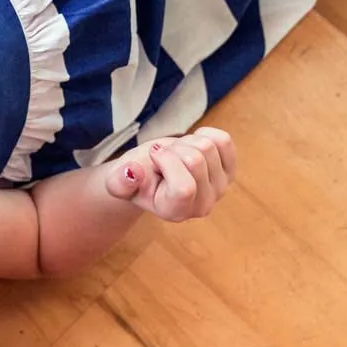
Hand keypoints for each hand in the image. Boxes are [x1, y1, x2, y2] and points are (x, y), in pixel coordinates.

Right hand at [102, 128, 235, 221]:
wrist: (151, 174)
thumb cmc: (135, 177)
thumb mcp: (117, 180)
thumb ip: (119, 181)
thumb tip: (132, 172)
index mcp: (175, 212)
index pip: (184, 188)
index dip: (167, 161)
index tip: (154, 153)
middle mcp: (202, 206)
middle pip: (196, 161)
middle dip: (174, 149)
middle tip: (163, 156)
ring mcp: (219, 189)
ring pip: (208, 147)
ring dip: (186, 142)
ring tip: (175, 154)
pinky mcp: (229, 170)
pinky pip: (223, 141)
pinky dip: (204, 134)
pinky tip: (191, 144)